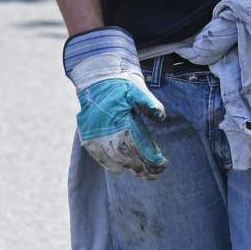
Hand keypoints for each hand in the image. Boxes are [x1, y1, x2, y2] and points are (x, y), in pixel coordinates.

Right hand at [63, 27, 167, 178]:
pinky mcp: (87, 137)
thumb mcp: (136, 89)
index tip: (163, 165)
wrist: (95, 77)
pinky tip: (121, 165)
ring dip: (128, 166)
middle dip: (142, 167)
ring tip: (141, 171)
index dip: (151, 160)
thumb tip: (161, 117)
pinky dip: (110, 162)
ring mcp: (95, 136)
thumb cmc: (119, 83)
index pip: (138, 148)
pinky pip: (99, 156)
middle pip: (127, 158)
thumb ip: (148, 103)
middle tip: (155, 172)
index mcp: (119, 121)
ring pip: (112, 161)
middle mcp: (106, 131)